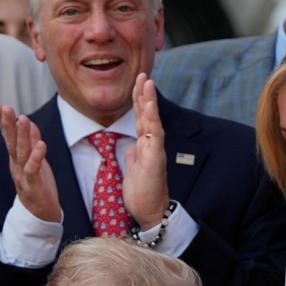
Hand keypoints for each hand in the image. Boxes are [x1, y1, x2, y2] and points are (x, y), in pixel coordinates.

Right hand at [0, 103, 59, 222]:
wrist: (41, 215)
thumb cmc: (38, 185)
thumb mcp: (35, 160)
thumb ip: (31, 141)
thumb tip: (28, 122)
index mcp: (16, 159)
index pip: (8, 137)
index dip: (3, 122)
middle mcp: (17, 166)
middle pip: (11, 142)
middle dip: (7, 125)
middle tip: (5, 108)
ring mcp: (23, 176)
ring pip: (21, 153)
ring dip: (22, 136)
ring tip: (22, 119)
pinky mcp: (34, 185)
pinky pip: (34, 169)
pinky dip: (36, 157)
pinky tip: (40, 144)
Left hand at [122, 73, 169, 229]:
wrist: (150, 212)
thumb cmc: (142, 193)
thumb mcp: (132, 171)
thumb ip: (133, 156)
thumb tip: (129, 148)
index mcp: (144, 146)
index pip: (140, 119)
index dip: (138, 101)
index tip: (137, 84)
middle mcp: (151, 145)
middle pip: (146, 114)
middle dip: (144, 94)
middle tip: (143, 74)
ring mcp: (154, 150)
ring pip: (152, 121)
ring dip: (149, 101)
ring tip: (147, 82)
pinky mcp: (155, 159)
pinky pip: (154, 136)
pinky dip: (152, 120)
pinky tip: (150, 107)